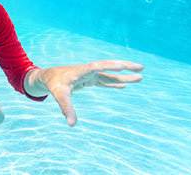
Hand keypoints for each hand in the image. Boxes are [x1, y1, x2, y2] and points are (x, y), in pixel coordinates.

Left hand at [26, 60, 143, 126]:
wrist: (48, 77)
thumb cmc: (54, 84)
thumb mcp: (60, 96)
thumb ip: (66, 109)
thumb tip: (72, 124)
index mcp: (80, 71)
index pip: (96, 67)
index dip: (108, 66)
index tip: (121, 65)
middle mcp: (88, 71)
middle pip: (108, 67)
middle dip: (124, 67)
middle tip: (141, 67)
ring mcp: (90, 75)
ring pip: (109, 74)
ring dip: (124, 75)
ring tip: (141, 76)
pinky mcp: (90, 79)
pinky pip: (105, 81)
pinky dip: (115, 82)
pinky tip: (125, 84)